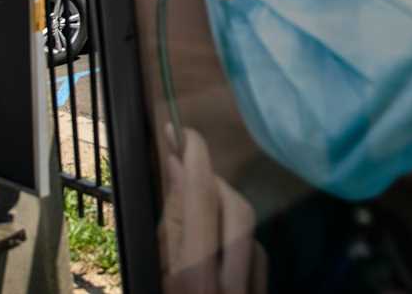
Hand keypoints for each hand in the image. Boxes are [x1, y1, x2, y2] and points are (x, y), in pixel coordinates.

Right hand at [160, 126, 267, 293]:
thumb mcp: (152, 275)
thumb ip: (169, 228)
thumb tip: (177, 168)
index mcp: (195, 279)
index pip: (202, 199)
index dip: (195, 159)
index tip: (184, 134)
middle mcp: (233, 285)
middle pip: (238, 209)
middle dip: (215, 186)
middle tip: (188, 178)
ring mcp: (255, 292)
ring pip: (251, 233)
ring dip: (225, 218)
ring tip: (195, 229)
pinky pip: (258, 257)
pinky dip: (238, 246)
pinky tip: (218, 257)